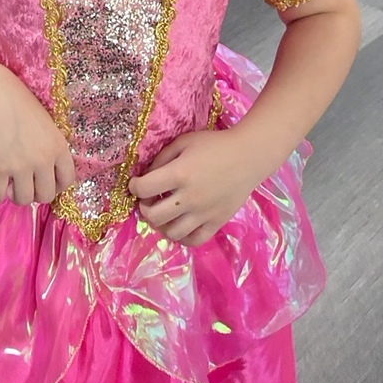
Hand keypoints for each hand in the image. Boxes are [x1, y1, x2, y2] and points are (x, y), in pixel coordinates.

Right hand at [0, 68, 75, 205]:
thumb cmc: (20, 105)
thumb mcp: (47, 125)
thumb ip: (50, 148)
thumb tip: (47, 173)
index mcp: (59, 148)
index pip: (67, 181)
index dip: (57, 185)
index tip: (45, 182)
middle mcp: (43, 160)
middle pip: (45, 196)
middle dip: (35, 193)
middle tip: (25, 183)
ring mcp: (20, 167)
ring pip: (23, 200)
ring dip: (15, 195)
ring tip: (9, 184)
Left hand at [128, 128, 264, 246]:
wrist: (248, 156)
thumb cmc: (214, 145)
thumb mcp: (183, 142)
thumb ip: (161, 158)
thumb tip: (146, 176)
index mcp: (179, 173)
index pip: (144, 189)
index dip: (134, 186)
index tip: (136, 183)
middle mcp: (189, 198)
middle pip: (153, 216)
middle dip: (144, 208)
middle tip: (148, 199)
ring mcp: (204, 213)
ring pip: (171, 233)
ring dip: (161, 224)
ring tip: (164, 212)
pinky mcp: (217, 222)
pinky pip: (194, 240)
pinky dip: (182, 237)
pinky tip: (180, 225)